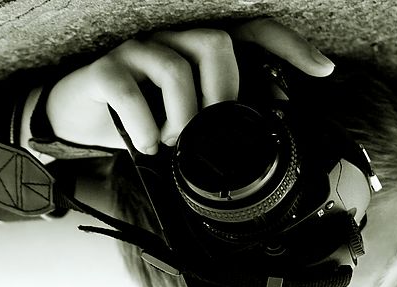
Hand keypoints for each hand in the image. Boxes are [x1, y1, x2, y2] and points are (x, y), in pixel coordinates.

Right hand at [46, 18, 334, 154]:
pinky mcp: (105, 70)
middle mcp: (170, 40)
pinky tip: (147, 145)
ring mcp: (137, 51)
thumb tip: (254, 136)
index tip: (323, 70)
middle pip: (217, 43)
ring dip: (183, 119)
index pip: (250, 32)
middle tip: (213, 130)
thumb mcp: (181, 120)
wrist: (74, 119)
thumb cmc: (136, 117)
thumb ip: (213, 119)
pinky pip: (133, 94)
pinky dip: (147, 129)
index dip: (289, 47)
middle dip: (225, 93)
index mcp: (195, 50)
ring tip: (173, 142)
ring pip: (178, 68)